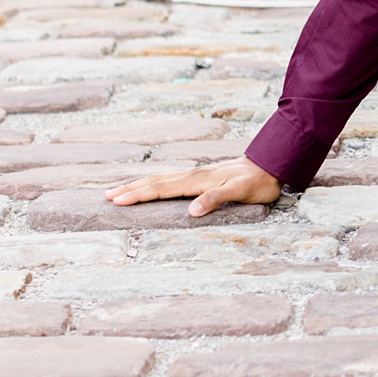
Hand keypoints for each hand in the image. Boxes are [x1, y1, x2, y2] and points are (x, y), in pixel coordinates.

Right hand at [105, 156, 282, 217]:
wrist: (272, 165)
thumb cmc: (258, 182)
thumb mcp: (240, 192)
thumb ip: (216, 199)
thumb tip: (190, 212)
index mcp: (198, 180)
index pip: (161, 188)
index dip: (138, 195)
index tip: (115, 200)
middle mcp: (193, 175)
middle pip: (155, 182)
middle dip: (130, 189)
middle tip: (105, 196)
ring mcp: (197, 175)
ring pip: (161, 179)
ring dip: (139, 185)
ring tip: (119, 191)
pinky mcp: (202, 177)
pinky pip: (172, 181)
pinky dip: (155, 184)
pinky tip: (151, 188)